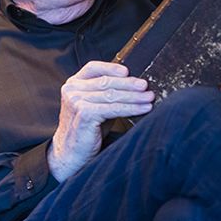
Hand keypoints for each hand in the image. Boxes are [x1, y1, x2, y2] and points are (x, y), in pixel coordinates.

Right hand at [47, 61, 154, 181]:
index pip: (93, 68)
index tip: (128, 71)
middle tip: (146, 86)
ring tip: (149, 98)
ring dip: (134, 96)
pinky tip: (143, 109)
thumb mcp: (93, 106)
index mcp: (73, 84)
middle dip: (129, 84)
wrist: (71, 153)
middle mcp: (72, 90)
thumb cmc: (86, 130)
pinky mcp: (84, 113)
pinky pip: (113, 108)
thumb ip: (104, 94)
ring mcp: (76, 101)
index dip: (111, 68)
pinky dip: (131, 108)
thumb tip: (132, 85)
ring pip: (111, 95)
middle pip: (106, 81)